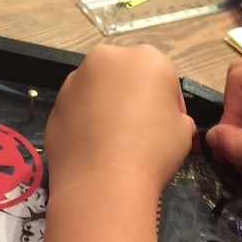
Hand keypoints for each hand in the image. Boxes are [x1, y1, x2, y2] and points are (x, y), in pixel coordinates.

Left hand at [45, 44, 194, 192]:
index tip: (168, 129)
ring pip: (99, 91)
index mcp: (147, 59)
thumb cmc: (152, 151)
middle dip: (134, 99)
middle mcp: (108, 59)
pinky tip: (95, 150)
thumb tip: (167, 120)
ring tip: (114, 144)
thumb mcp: (184, 133)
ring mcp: (76, 80)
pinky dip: (86, 124)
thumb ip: (178, 117)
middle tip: (140, 133)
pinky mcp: (56, 104)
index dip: (170, 106)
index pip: (165, 79)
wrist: (103, 182)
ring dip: (108, 109)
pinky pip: (78, 110)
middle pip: (127, 77)